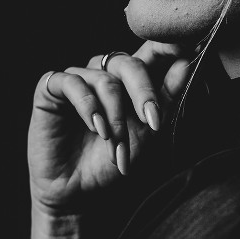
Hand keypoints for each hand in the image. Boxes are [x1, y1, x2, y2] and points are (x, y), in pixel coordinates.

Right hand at [28, 42, 192, 215]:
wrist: (80, 193)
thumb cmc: (115, 161)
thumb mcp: (148, 132)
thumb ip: (166, 98)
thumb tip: (186, 63)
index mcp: (131, 80)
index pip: (150, 51)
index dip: (167, 45)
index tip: (188, 46)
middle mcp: (104, 73)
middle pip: (128, 63)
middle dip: (143, 93)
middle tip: (152, 122)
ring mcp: (78, 79)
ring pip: (103, 79)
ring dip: (115, 117)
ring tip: (115, 145)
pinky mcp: (50, 89)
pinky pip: (71, 83)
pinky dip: (88, 106)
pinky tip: (96, 129)